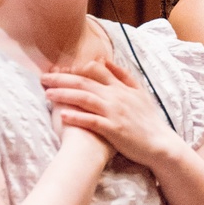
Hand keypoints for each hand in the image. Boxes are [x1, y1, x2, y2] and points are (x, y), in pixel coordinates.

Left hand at [42, 58, 181, 168]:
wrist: (160, 143)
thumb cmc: (148, 120)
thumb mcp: (139, 93)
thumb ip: (123, 76)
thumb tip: (106, 61)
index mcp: (120, 87)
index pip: (95, 71)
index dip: (75, 68)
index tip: (58, 69)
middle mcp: (116, 97)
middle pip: (84, 82)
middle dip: (62, 79)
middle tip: (44, 78)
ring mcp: (114, 112)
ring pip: (85, 99)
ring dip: (65, 96)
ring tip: (47, 94)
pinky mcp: (113, 129)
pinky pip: (92, 121)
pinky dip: (77, 118)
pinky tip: (62, 116)